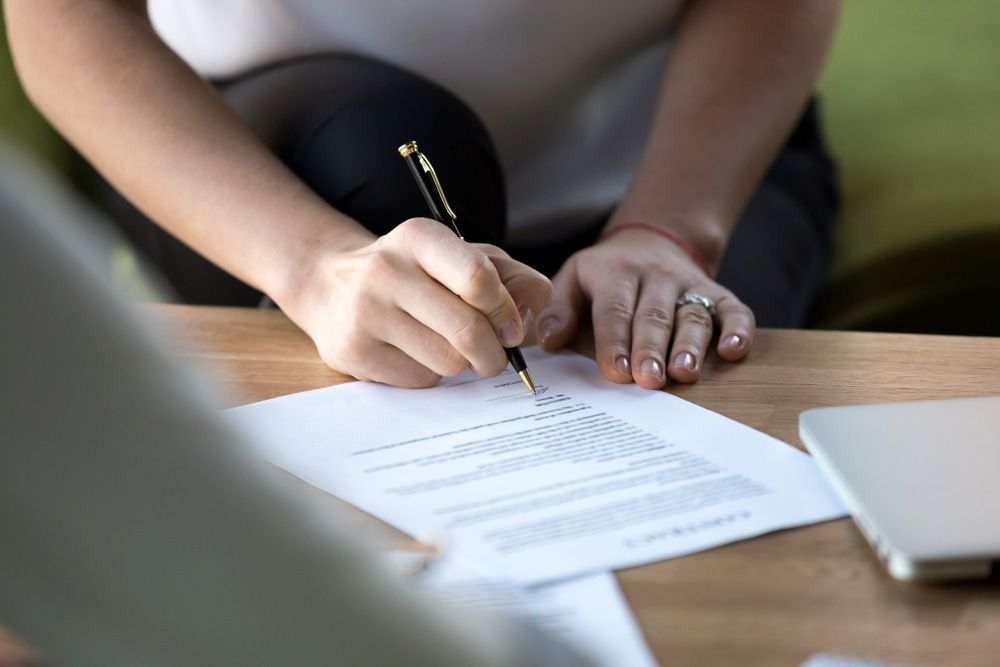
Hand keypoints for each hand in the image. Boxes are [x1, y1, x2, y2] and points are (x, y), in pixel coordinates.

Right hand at [286, 218, 552, 386]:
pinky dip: (430, 373)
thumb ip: (510, 275)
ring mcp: (364, 313)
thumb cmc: (414, 273)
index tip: (512, 327)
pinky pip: (419, 380)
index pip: (477, 278)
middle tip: (494, 355)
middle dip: (494, 353)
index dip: (506, 311)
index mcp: (418, 238)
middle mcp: (386, 270)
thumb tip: (538, 303)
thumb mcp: (460, 257)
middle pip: (467, 331)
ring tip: (443, 345)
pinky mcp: (353, 352)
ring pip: (447, 362)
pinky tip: (413, 353)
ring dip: (460, 363)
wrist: (330, 284)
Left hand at [536, 226, 753, 387]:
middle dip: (651, 349)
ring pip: (693, 316)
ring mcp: (689, 285)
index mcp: (615, 273)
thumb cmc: (605, 273)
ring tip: (684, 373)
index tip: (614, 371)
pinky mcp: (717, 294)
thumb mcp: (574, 277)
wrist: (651, 240)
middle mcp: (656, 277)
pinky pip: (734, 309)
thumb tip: (548, 340)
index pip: (613, 310)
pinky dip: (738, 329)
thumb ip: (559, 309)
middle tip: (648, 379)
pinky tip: (734, 350)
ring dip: (690, 346)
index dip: (613, 341)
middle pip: (654, 316)